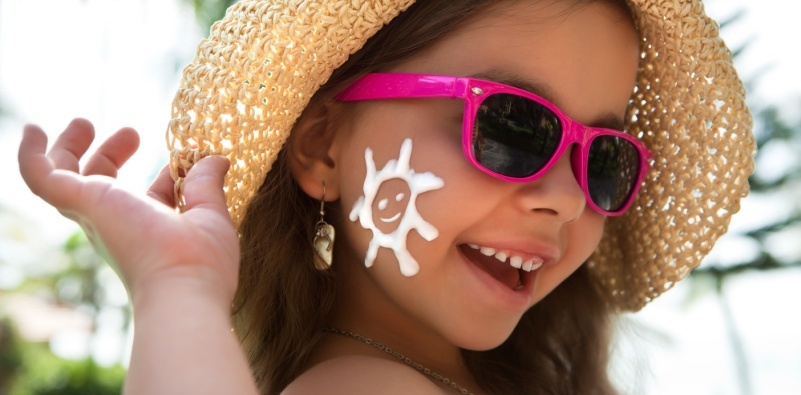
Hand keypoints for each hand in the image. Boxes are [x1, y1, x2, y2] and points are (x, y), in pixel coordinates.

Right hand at [18, 118, 239, 304]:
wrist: (183, 286)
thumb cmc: (200, 264)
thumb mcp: (210, 215)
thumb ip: (207, 185)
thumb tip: (217, 159)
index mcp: (151, 231)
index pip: (152, 197)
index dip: (168, 176)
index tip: (190, 156)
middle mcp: (118, 225)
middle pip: (102, 185)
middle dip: (110, 155)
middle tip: (131, 132)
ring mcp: (96, 214)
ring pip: (66, 180)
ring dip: (70, 150)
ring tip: (83, 123)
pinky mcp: (82, 202)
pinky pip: (40, 177)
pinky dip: (31, 155)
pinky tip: (32, 130)